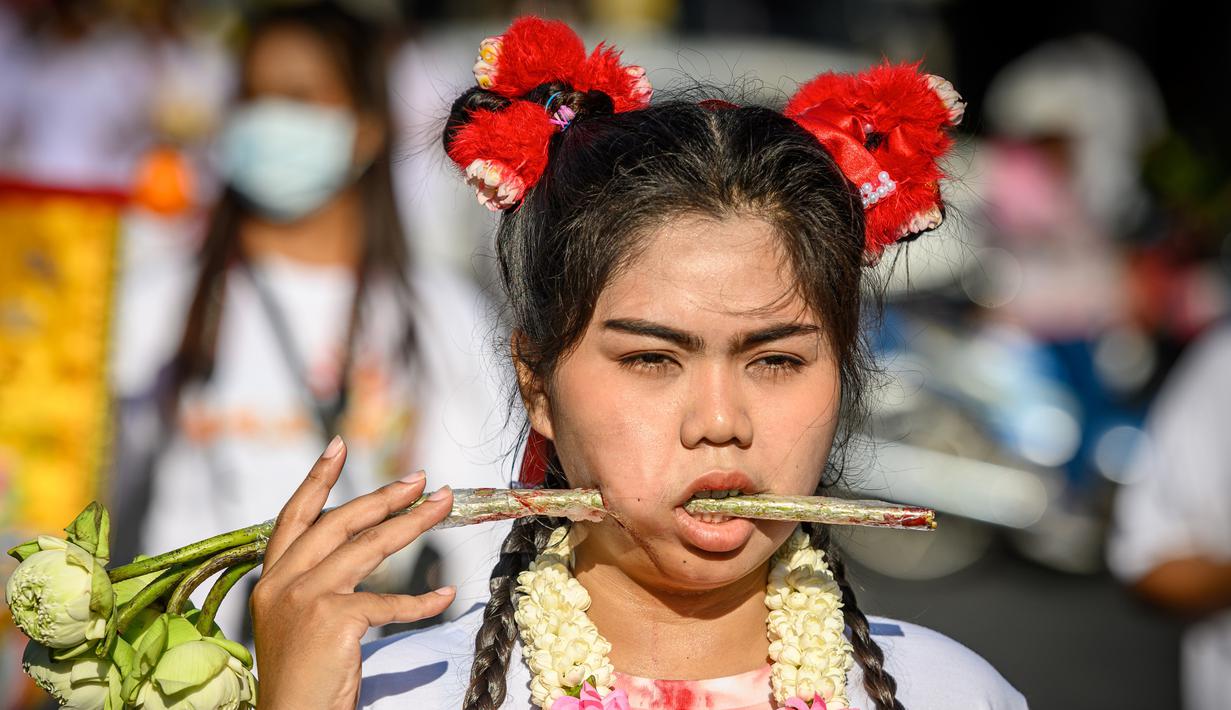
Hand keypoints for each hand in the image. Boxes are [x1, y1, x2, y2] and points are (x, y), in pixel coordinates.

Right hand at [251, 436, 455, 709]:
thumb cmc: (301, 677)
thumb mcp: (296, 620)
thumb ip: (315, 583)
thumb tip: (357, 548)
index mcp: (270, 579)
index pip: (294, 517)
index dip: (317, 479)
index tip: (338, 446)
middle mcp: (282, 583)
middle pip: (339, 523)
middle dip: (383, 496)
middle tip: (420, 480)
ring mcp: (305, 599)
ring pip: (368, 547)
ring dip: (412, 524)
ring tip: (441, 506)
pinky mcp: (333, 621)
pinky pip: (389, 603)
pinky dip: (422, 601)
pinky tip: (446, 594)